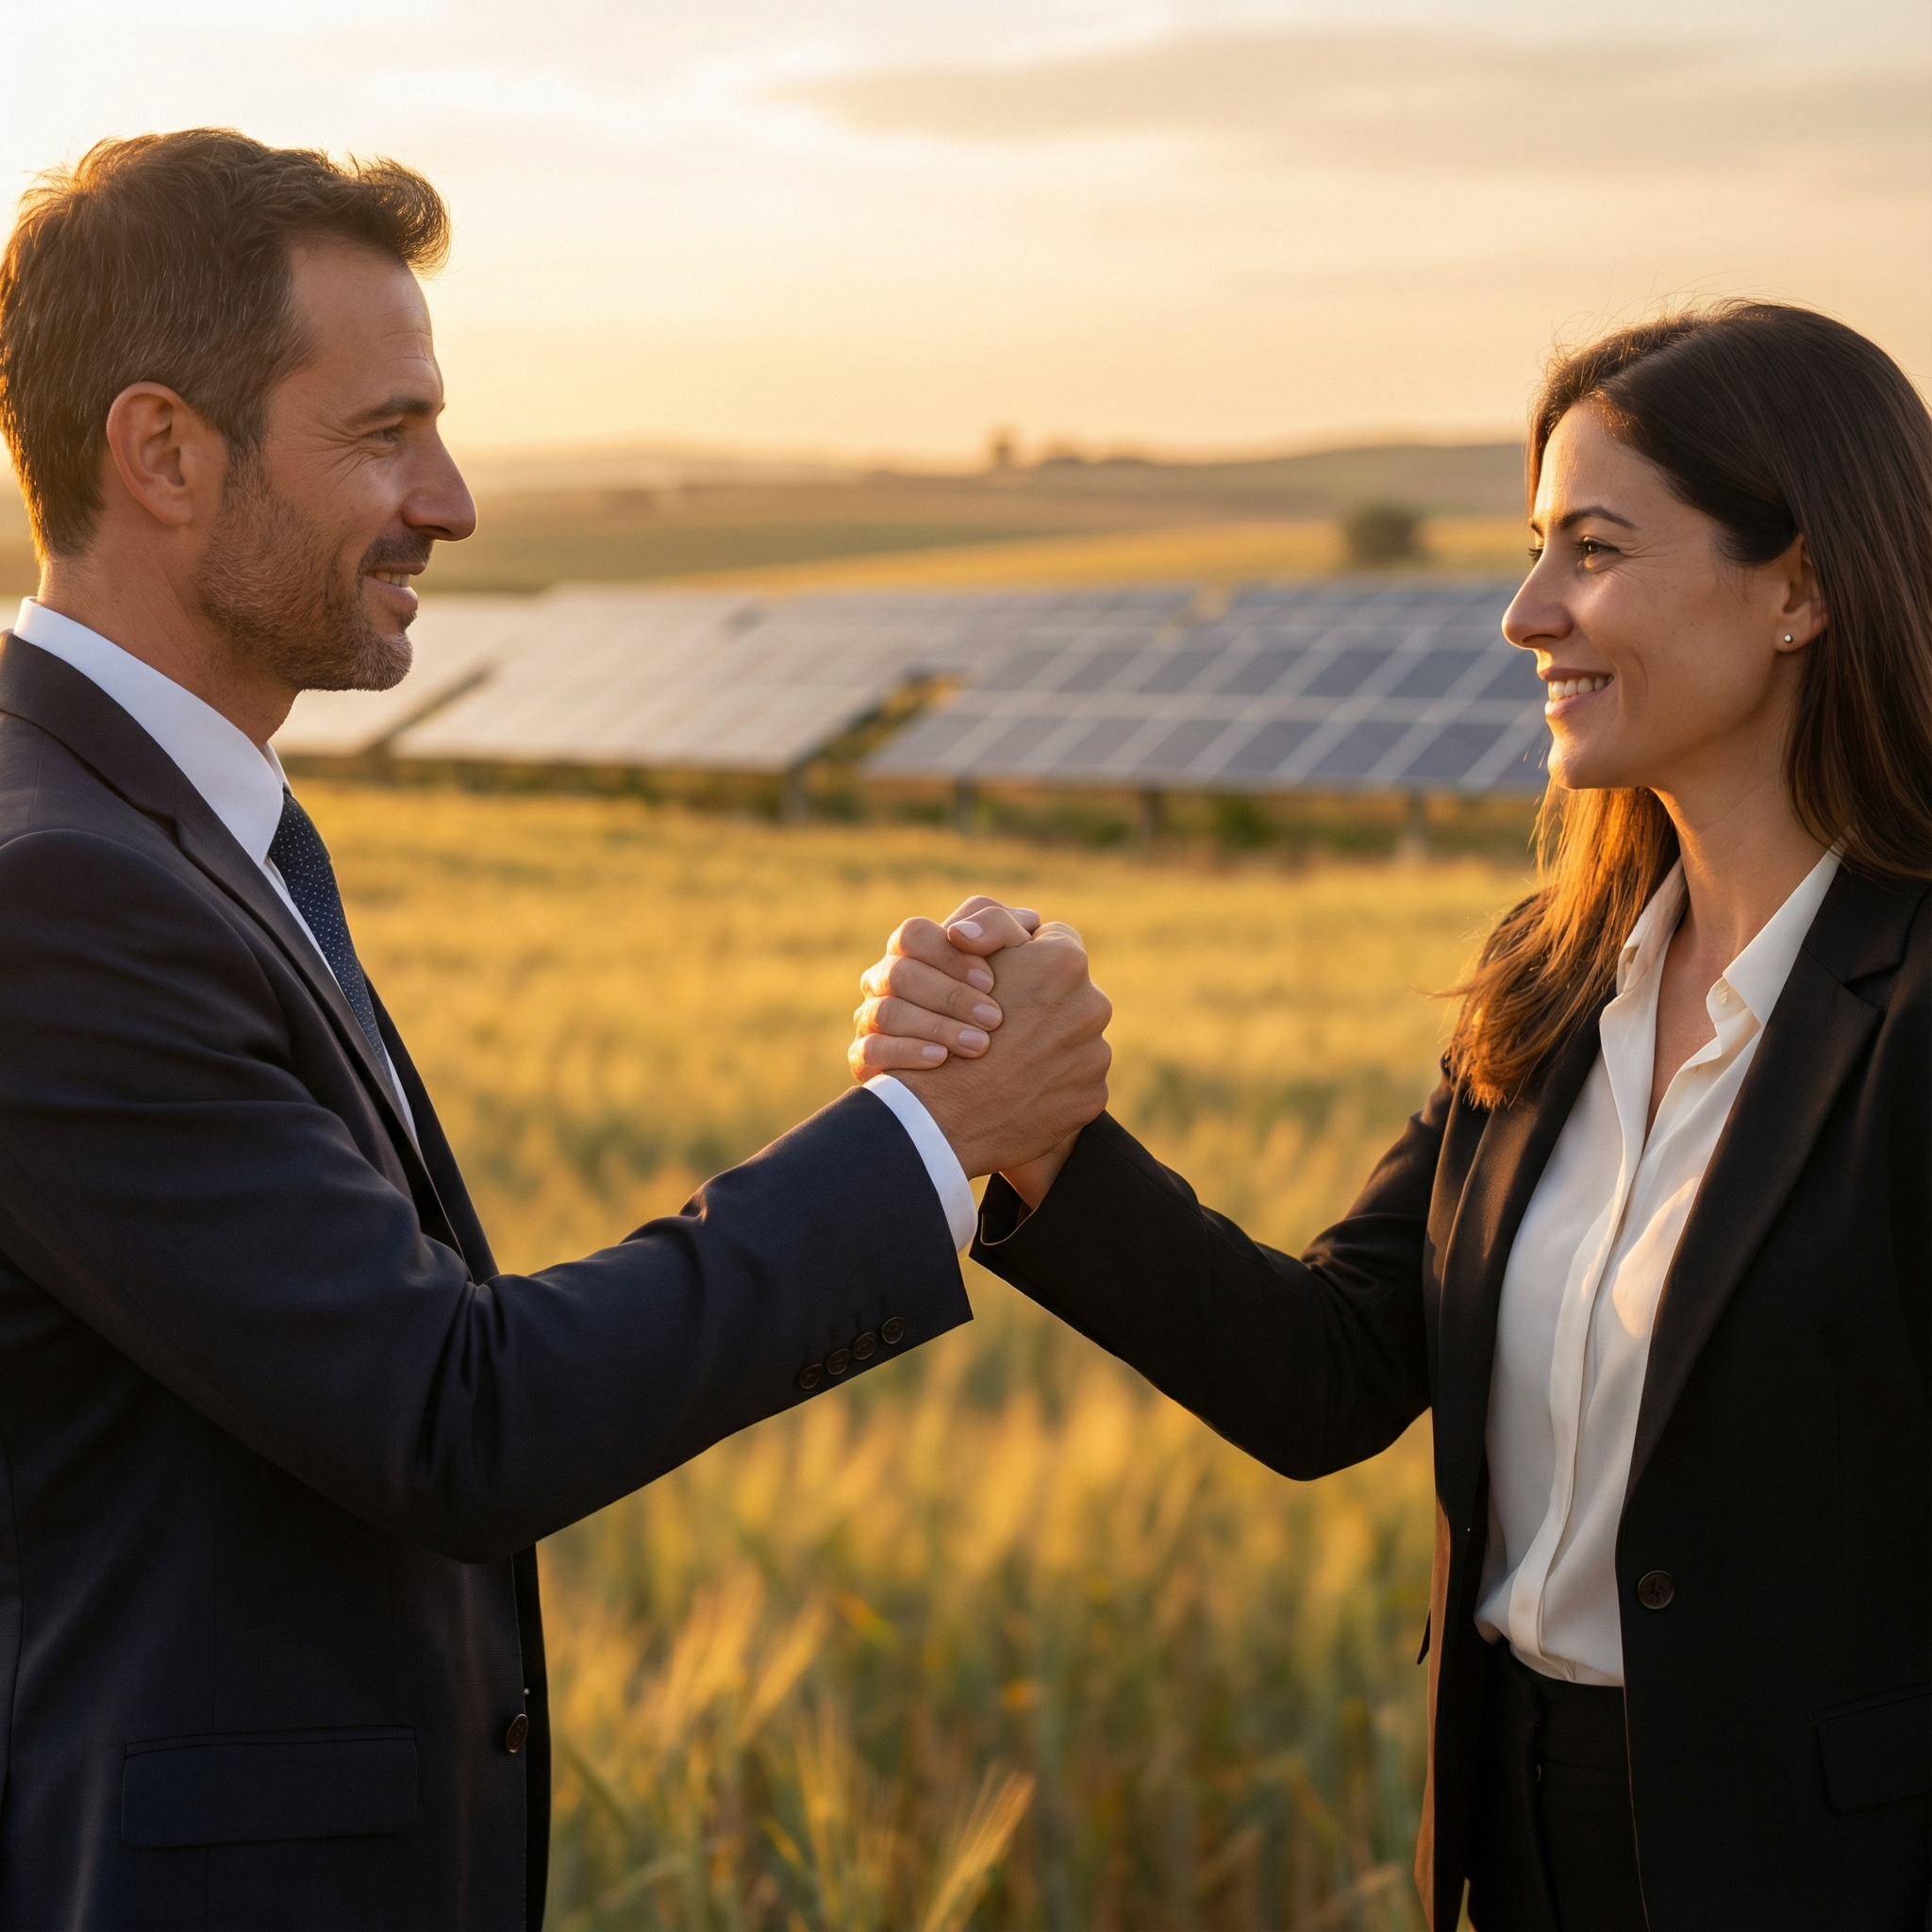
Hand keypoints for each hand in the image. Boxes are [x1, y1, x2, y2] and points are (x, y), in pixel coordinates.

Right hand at [848, 896, 1041, 1078]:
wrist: (997, 1062)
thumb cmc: (1006, 994)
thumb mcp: (1015, 953)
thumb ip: (1000, 926)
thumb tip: (966, 932)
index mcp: (912, 950)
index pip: (913, 935)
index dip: (948, 955)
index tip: (990, 982)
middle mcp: (884, 980)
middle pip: (899, 974)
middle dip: (950, 996)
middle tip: (994, 1019)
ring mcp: (870, 1018)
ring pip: (885, 1012)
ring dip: (935, 1026)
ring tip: (979, 1045)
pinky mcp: (865, 1058)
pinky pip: (868, 1051)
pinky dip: (905, 1052)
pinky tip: (941, 1059)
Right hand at [855, 903, 1110, 1185]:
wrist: (940, 1117)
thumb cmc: (941, 1028)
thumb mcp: (962, 959)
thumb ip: (999, 932)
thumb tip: (1027, 926)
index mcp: (1063, 962)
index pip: (1055, 940)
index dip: (1026, 959)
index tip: (1003, 981)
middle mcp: (1091, 1005)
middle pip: (1069, 993)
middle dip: (1042, 1004)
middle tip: (1001, 1025)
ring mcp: (1095, 1054)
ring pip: (1074, 1039)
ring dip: (1048, 1047)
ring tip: (1008, 1063)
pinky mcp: (1091, 1097)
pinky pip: (1075, 1081)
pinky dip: (1051, 1085)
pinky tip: (1018, 1091)